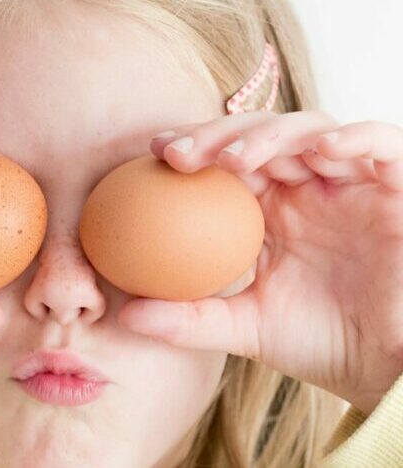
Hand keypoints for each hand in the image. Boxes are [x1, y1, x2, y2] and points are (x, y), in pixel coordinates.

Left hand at [118, 110, 402, 415]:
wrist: (387, 369)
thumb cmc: (321, 342)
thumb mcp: (247, 327)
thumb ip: (190, 318)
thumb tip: (125, 314)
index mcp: (270, 206)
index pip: (226, 160)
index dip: (193, 146)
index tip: (153, 153)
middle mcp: (306, 185)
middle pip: (259, 135)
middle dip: (217, 135)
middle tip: (177, 153)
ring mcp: (349, 181)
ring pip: (310, 130)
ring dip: (270, 136)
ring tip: (232, 159)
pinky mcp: (396, 184)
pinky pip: (381, 145)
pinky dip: (356, 138)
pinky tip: (324, 149)